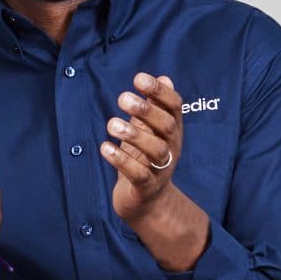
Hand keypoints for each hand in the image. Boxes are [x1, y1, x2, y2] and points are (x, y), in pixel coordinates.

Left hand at [99, 71, 183, 225]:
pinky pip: (138, 173)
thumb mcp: (151, 131)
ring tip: (111, 124)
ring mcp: (161, 169)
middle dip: (146, 111)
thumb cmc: (145, 159)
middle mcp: (171, 148)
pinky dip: (121, 160)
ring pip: (155, 150)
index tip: (139, 78)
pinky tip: (105, 147)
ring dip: (134, 135)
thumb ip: (155, 106)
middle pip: (167, 126)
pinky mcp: (146, 187)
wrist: (147, 201)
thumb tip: (165, 77)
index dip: (160, 92)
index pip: (175, 107)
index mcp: (172, 131)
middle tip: (122, 98)